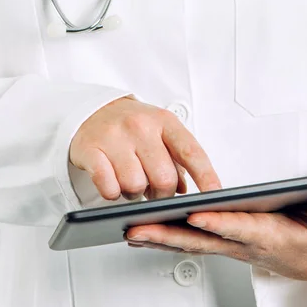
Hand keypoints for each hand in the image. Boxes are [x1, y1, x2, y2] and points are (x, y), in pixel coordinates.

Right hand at [70, 96, 221, 200]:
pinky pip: (108, 186)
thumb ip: (178, 159)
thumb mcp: (161, 133)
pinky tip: (113, 183)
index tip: (215, 196)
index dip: (206, 177)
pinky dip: (113, 193)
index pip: (191, 153)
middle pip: (163, 178)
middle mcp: (141, 127)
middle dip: (162, 195)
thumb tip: (186, 190)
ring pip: (135, 186)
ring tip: (131, 182)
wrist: (93, 110)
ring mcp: (115, 137)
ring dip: (135, 193)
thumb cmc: (133, 126)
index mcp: (165, 122)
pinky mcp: (91, 150)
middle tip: (155, 193)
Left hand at [126, 195, 306, 280]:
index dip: (217, 222)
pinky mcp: (222, 244)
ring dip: (159, 239)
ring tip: (128, 230)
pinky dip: (165, 241)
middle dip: (168, 235)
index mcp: (267, 235)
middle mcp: (242, 244)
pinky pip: (190, 243)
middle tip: (137, 229)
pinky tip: (143, 236)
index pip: (238, 227)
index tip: (194, 214)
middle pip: (201, 240)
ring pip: (190, 243)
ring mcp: (229, 246)